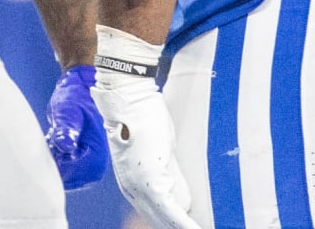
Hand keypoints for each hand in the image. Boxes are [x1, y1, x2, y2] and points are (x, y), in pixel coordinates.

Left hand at [45, 65, 108, 188]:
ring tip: (56, 134)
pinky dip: (55, 156)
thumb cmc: (76, 97)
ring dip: (53, 156)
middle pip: (63, 177)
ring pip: (60, 173)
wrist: (82, 89)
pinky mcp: (82, 165)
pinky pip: (62, 169)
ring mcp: (88, 169)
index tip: (53, 138)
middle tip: (54, 134)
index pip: (66, 174)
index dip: (54, 158)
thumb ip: (66, 128)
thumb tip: (65, 145)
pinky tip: (56, 139)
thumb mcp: (67, 110)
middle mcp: (94, 169)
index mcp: (95, 159)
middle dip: (53, 158)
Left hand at [92, 70, 200, 228]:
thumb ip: (166, 172)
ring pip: (165, 220)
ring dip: (183, 227)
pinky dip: (185, 224)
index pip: (153, 214)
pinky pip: (171, 212)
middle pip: (158, 221)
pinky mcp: (150, 183)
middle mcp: (132, 190)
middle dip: (175, 227)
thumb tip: (179, 186)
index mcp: (131, 184)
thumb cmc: (143, 116)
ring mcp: (139, 188)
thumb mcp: (158, 150)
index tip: (185, 226)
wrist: (129, 99)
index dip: (170, 223)